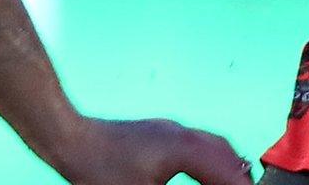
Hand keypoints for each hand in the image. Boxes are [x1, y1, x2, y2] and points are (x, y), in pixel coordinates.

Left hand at [48, 117, 255, 184]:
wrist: (70, 139)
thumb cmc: (99, 170)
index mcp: (184, 149)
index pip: (228, 173)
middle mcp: (181, 133)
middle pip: (226, 154)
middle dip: (238, 176)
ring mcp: (169, 128)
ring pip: (212, 144)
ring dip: (225, 166)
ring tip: (231, 184)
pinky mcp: (157, 131)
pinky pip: (196, 141)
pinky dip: (209, 157)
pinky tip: (204, 173)